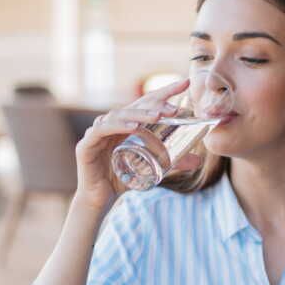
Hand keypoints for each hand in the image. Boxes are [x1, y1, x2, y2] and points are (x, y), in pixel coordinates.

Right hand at [71, 79, 202, 209]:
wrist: (99, 201)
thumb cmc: (122, 180)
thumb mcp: (152, 169)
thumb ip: (173, 163)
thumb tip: (198, 160)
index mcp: (126, 124)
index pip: (147, 102)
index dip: (165, 91)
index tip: (186, 83)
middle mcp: (112, 123)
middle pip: (134, 106)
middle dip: (155, 104)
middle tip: (175, 109)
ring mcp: (97, 132)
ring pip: (119, 115)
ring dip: (139, 114)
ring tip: (158, 116)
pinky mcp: (86, 145)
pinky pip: (101, 130)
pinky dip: (117, 125)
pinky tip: (133, 127)